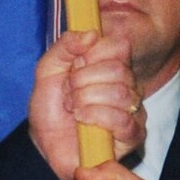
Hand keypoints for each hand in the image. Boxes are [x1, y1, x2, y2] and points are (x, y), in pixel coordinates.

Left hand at [28, 30, 143, 178]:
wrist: (45, 144)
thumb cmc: (51, 108)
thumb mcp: (48, 70)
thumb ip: (65, 46)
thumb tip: (91, 34)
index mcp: (111, 65)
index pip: (119, 45)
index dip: (93, 54)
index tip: (74, 67)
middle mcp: (128, 84)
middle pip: (118, 69)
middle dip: (83, 81)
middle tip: (69, 93)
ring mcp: (133, 109)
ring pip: (121, 93)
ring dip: (86, 100)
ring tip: (73, 109)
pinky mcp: (134, 134)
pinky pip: (123, 120)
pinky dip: (96, 116)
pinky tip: (81, 120)